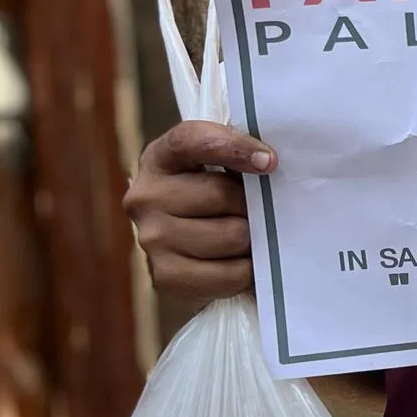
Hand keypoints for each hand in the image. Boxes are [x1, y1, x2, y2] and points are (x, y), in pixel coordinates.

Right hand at [124, 122, 276, 300]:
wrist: (186, 252)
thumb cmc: (212, 198)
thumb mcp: (216, 166)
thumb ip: (237, 158)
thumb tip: (270, 164)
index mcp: (160, 158)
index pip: (191, 140)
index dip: (233, 146)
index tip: (269, 161)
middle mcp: (146, 197)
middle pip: (221, 195)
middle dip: (251, 205)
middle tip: (260, 212)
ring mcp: (152, 239)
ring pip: (232, 235)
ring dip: (254, 239)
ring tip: (251, 237)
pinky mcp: (167, 277)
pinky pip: (232, 274)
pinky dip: (249, 271)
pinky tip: (243, 262)